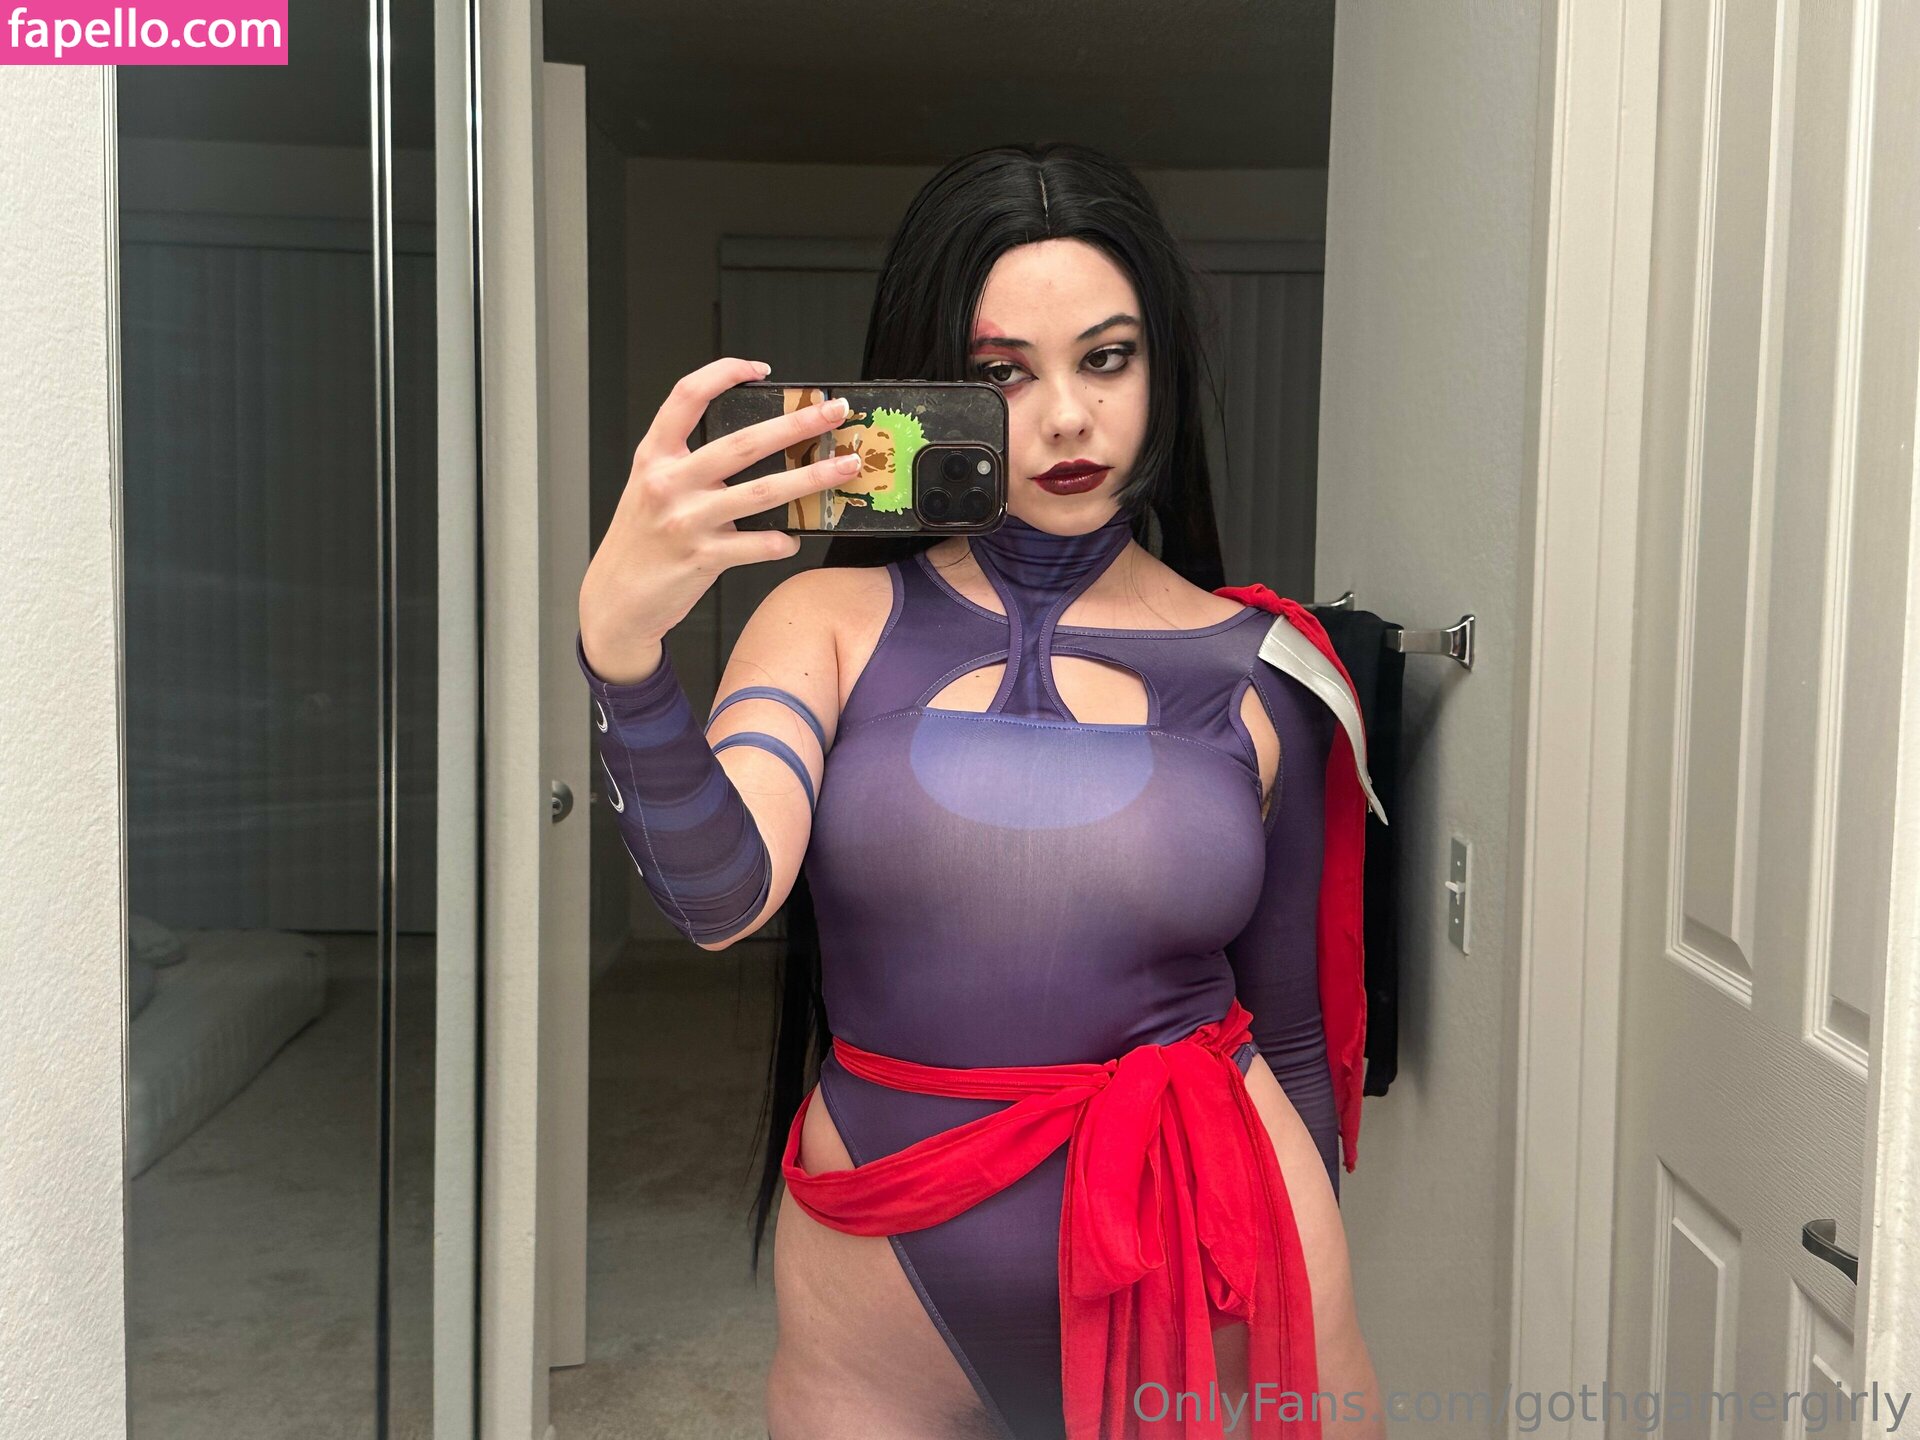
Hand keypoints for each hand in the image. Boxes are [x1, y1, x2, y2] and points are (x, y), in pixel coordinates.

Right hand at [578, 358, 859, 681]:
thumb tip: (757, 445)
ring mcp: (686, 521)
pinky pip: (757, 545)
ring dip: (811, 478)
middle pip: (742, 443)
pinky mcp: (702, 559)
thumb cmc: (641, 541)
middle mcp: (669, 483)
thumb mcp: (651, 488)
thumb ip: (689, 463)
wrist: (615, 599)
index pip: (687, 396)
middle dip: (796, 424)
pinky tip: (793, 539)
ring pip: (762, 492)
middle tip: (834, 412)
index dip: (724, 374)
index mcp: (655, 456)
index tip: (761, 370)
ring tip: (845, 467)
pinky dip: (781, 541)